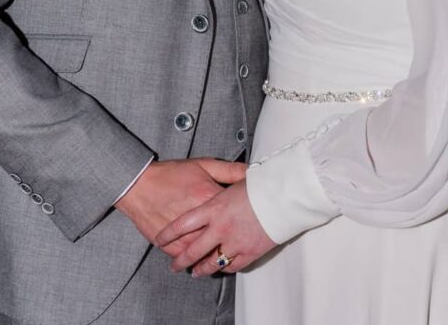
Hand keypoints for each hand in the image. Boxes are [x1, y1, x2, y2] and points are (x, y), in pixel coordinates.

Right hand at [115, 158, 245, 256]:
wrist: (138, 186)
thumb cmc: (171, 174)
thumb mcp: (203, 165)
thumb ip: (230, 170)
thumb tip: (252, 172)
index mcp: (210, 199)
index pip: (238, 213)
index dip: (246, 217)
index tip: (250, 220)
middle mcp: (200, 221)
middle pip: (226, 239)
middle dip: (236, 241)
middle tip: (242, 242)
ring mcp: (185, 237)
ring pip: (209, 254)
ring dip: (217, 257)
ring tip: (224, 256)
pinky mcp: (171, 247)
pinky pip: (190, 259)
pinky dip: (197, 261)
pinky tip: (202, 261)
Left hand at [155, 180, 276, 276]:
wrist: (286, 195)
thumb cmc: (263, 183)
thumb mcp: (235, 176)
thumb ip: (221, 181)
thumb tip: (216, 178)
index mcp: (213, 207)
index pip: (182, 224)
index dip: (169, 234)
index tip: (161, 239)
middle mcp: (221, 227)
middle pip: (193, 250)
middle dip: (181, 261)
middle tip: (176, 265)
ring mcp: (235, 241)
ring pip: (211, 262)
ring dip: (201, 269)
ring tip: (195, 271)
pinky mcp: (250, 251)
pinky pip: (232, 265)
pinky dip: (224, 268)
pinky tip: (220, 268)